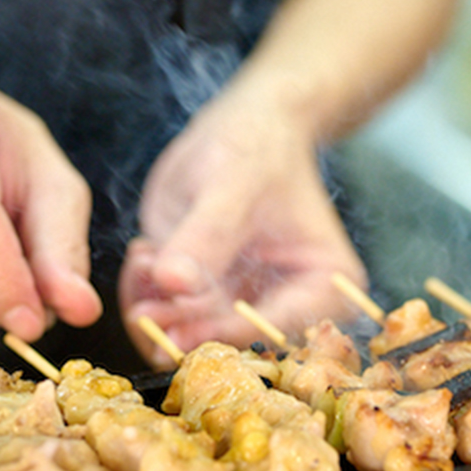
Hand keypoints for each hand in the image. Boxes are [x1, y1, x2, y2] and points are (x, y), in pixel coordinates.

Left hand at [118, 87, 366, 366]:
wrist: (239, 128)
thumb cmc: (256, 147)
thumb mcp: (233, 184)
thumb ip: (206, 236)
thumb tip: (174, 283)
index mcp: (326, 285)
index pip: (278, 327)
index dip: (226, 334)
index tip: (179, 332)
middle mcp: (287, 305)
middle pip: (233, 343)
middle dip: (183, 327)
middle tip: (145, 309)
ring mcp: (241, 304)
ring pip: (193, 336)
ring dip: (158, 312)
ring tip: (145, 260)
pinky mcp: (205, 296)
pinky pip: (169, 316)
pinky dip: (146, 296)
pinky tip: (144, 254)